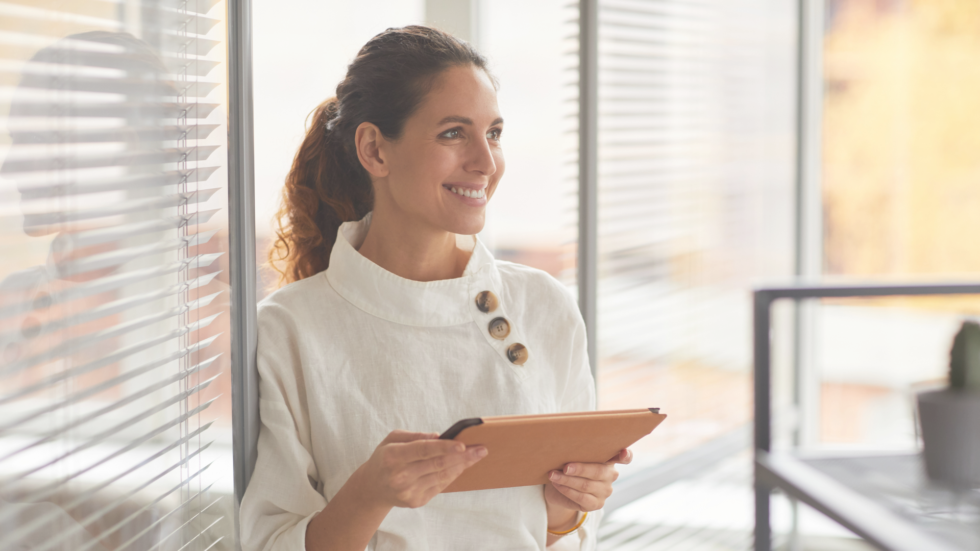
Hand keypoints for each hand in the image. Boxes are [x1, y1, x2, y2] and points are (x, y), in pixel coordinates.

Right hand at [358, 430, 486, 508]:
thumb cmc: (385, 458)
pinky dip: (452, 475)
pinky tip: (462, 466)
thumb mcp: (392, 439)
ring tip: (476, 456)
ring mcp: (408, 491)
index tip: (462, 445)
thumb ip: (414, 436)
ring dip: (461, 465)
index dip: (444, 448)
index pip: (422, 451)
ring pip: (441, 476)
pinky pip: (440, 486)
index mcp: (393, 457)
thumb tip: (438, 436)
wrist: (373, 487)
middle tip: (481, 449)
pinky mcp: (416, 501)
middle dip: (462, 456)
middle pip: (437, 464)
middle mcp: (400, 476)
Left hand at [544, 448, 632, 516]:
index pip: (625, 457)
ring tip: (553, 475)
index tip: (623, 452)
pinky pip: (581, 497)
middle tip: (565, 467)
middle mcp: (611, 475)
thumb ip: (578, 452)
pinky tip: (557, 484)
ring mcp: (605, 491)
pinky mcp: (596, 505)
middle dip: (580, 469)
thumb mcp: (574, 457)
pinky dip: (567, 490)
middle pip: (598, 471)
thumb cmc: (567, 466)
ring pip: (586, 485)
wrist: (558, 487)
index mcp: (609, 459)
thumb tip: (565, 447)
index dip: (626, 455)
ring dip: (567, 480)